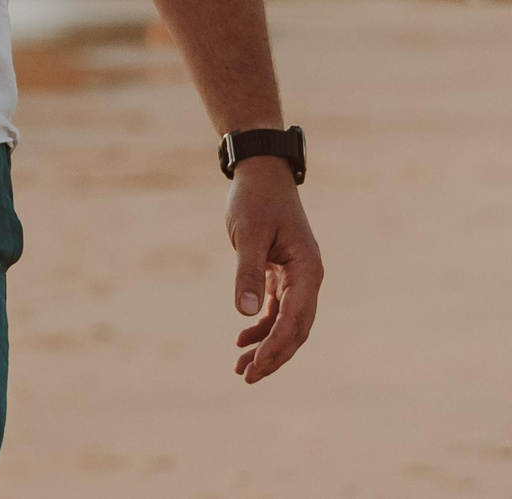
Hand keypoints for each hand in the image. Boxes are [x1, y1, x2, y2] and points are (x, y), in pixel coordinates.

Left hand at [224, 161, 321, 382]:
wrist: (261, 172)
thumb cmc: (255, 199)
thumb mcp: (248, 235)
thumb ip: (248, 273)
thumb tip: (245, 314)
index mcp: (308, 270)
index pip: (295, 319)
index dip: (276, 346)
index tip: (255, 367)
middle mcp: (309, 278)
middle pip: (297, 329)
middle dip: (274, 355)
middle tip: (247, 377)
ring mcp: (298, 277)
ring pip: (287, 323)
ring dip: (267, 345)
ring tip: (241, 368)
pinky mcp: (283, 273)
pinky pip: (277, 309)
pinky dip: (262, 326)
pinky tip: (242, 340)